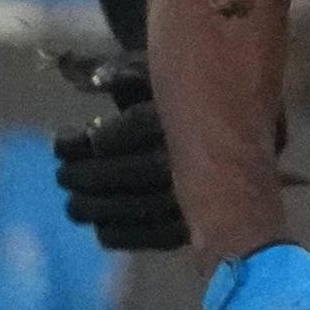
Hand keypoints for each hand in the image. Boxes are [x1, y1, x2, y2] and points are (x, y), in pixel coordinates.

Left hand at [50, 52, 186, 250]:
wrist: (246, 126)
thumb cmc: (187, 94)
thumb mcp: (157, 72)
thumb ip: (121, 74)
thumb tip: (81, 75)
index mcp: (190, 114)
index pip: (138, 127)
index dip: (98, 138)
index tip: (72, 141)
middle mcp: (198, 154)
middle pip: (137, 170)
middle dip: (89, 176)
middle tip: (62, 176)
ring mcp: (201, 192)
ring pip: (145, 205)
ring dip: (100, 207)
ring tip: (73, 204)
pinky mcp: (200, 218)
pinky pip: (162, 236)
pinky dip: (127, 235)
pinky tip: (101, 230)